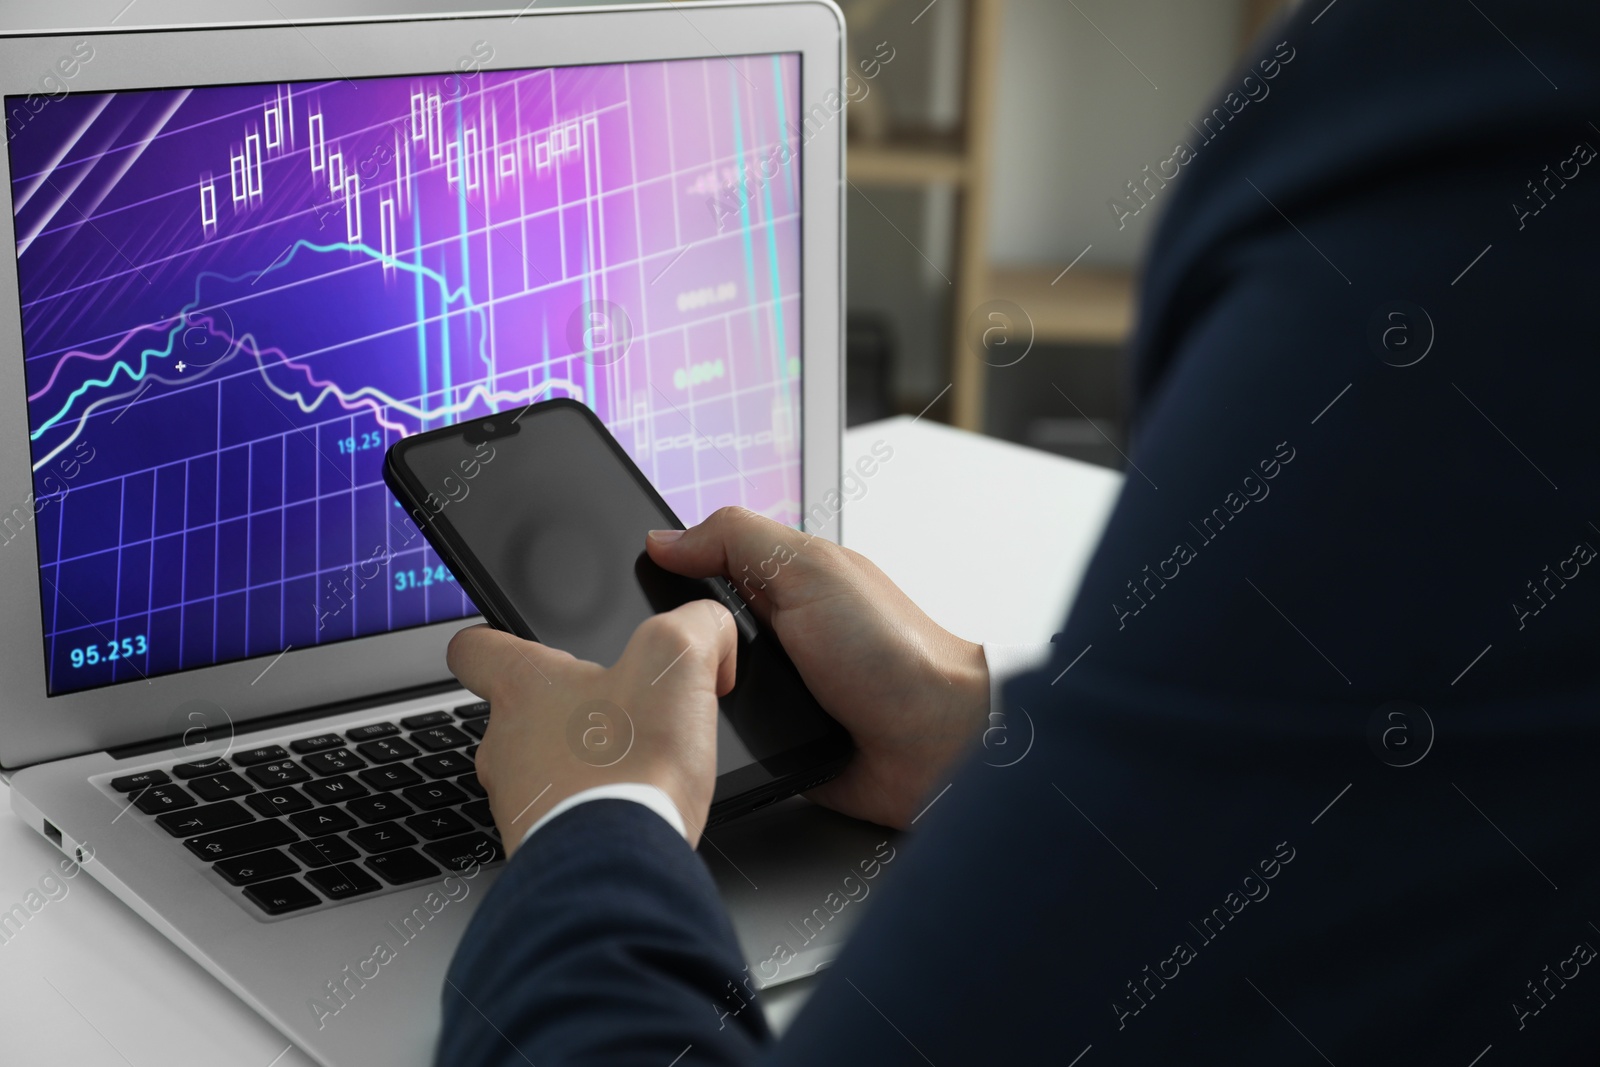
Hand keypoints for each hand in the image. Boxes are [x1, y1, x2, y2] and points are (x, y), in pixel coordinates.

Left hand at [446, 600, 737, 853]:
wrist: (618, 871)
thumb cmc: (630, 768)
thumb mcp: (677, 660)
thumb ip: (696, 625)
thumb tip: (710, 627)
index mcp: (525, 687)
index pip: (475, 648)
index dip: (493, 640)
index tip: (512, 644)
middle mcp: (504, 744)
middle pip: (518, 712)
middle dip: (565, 711)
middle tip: (617, 715)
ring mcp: (516, 800)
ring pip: (538, 769)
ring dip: (578, 765)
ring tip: (632, 767)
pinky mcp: (538, 846)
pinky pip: (558, 818)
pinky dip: (590, 811)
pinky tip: (630, 810)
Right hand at [646, 506, 988, 829]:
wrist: (938, 743)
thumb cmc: (895, 650)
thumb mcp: (810, 570)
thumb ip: (738, 540)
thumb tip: (665, 539)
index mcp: (781, 585)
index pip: (700, 570)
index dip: (666, 576)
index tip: (632, 585)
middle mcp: (773, 637)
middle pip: (689, 635)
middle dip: (672, 646)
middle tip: (659, 653)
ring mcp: (773, 694)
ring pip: (695, 691)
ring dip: (687, 699)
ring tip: (674, 701)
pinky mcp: (773, 748)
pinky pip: (720, 745)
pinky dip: (711, 744)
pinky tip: (701, 742)